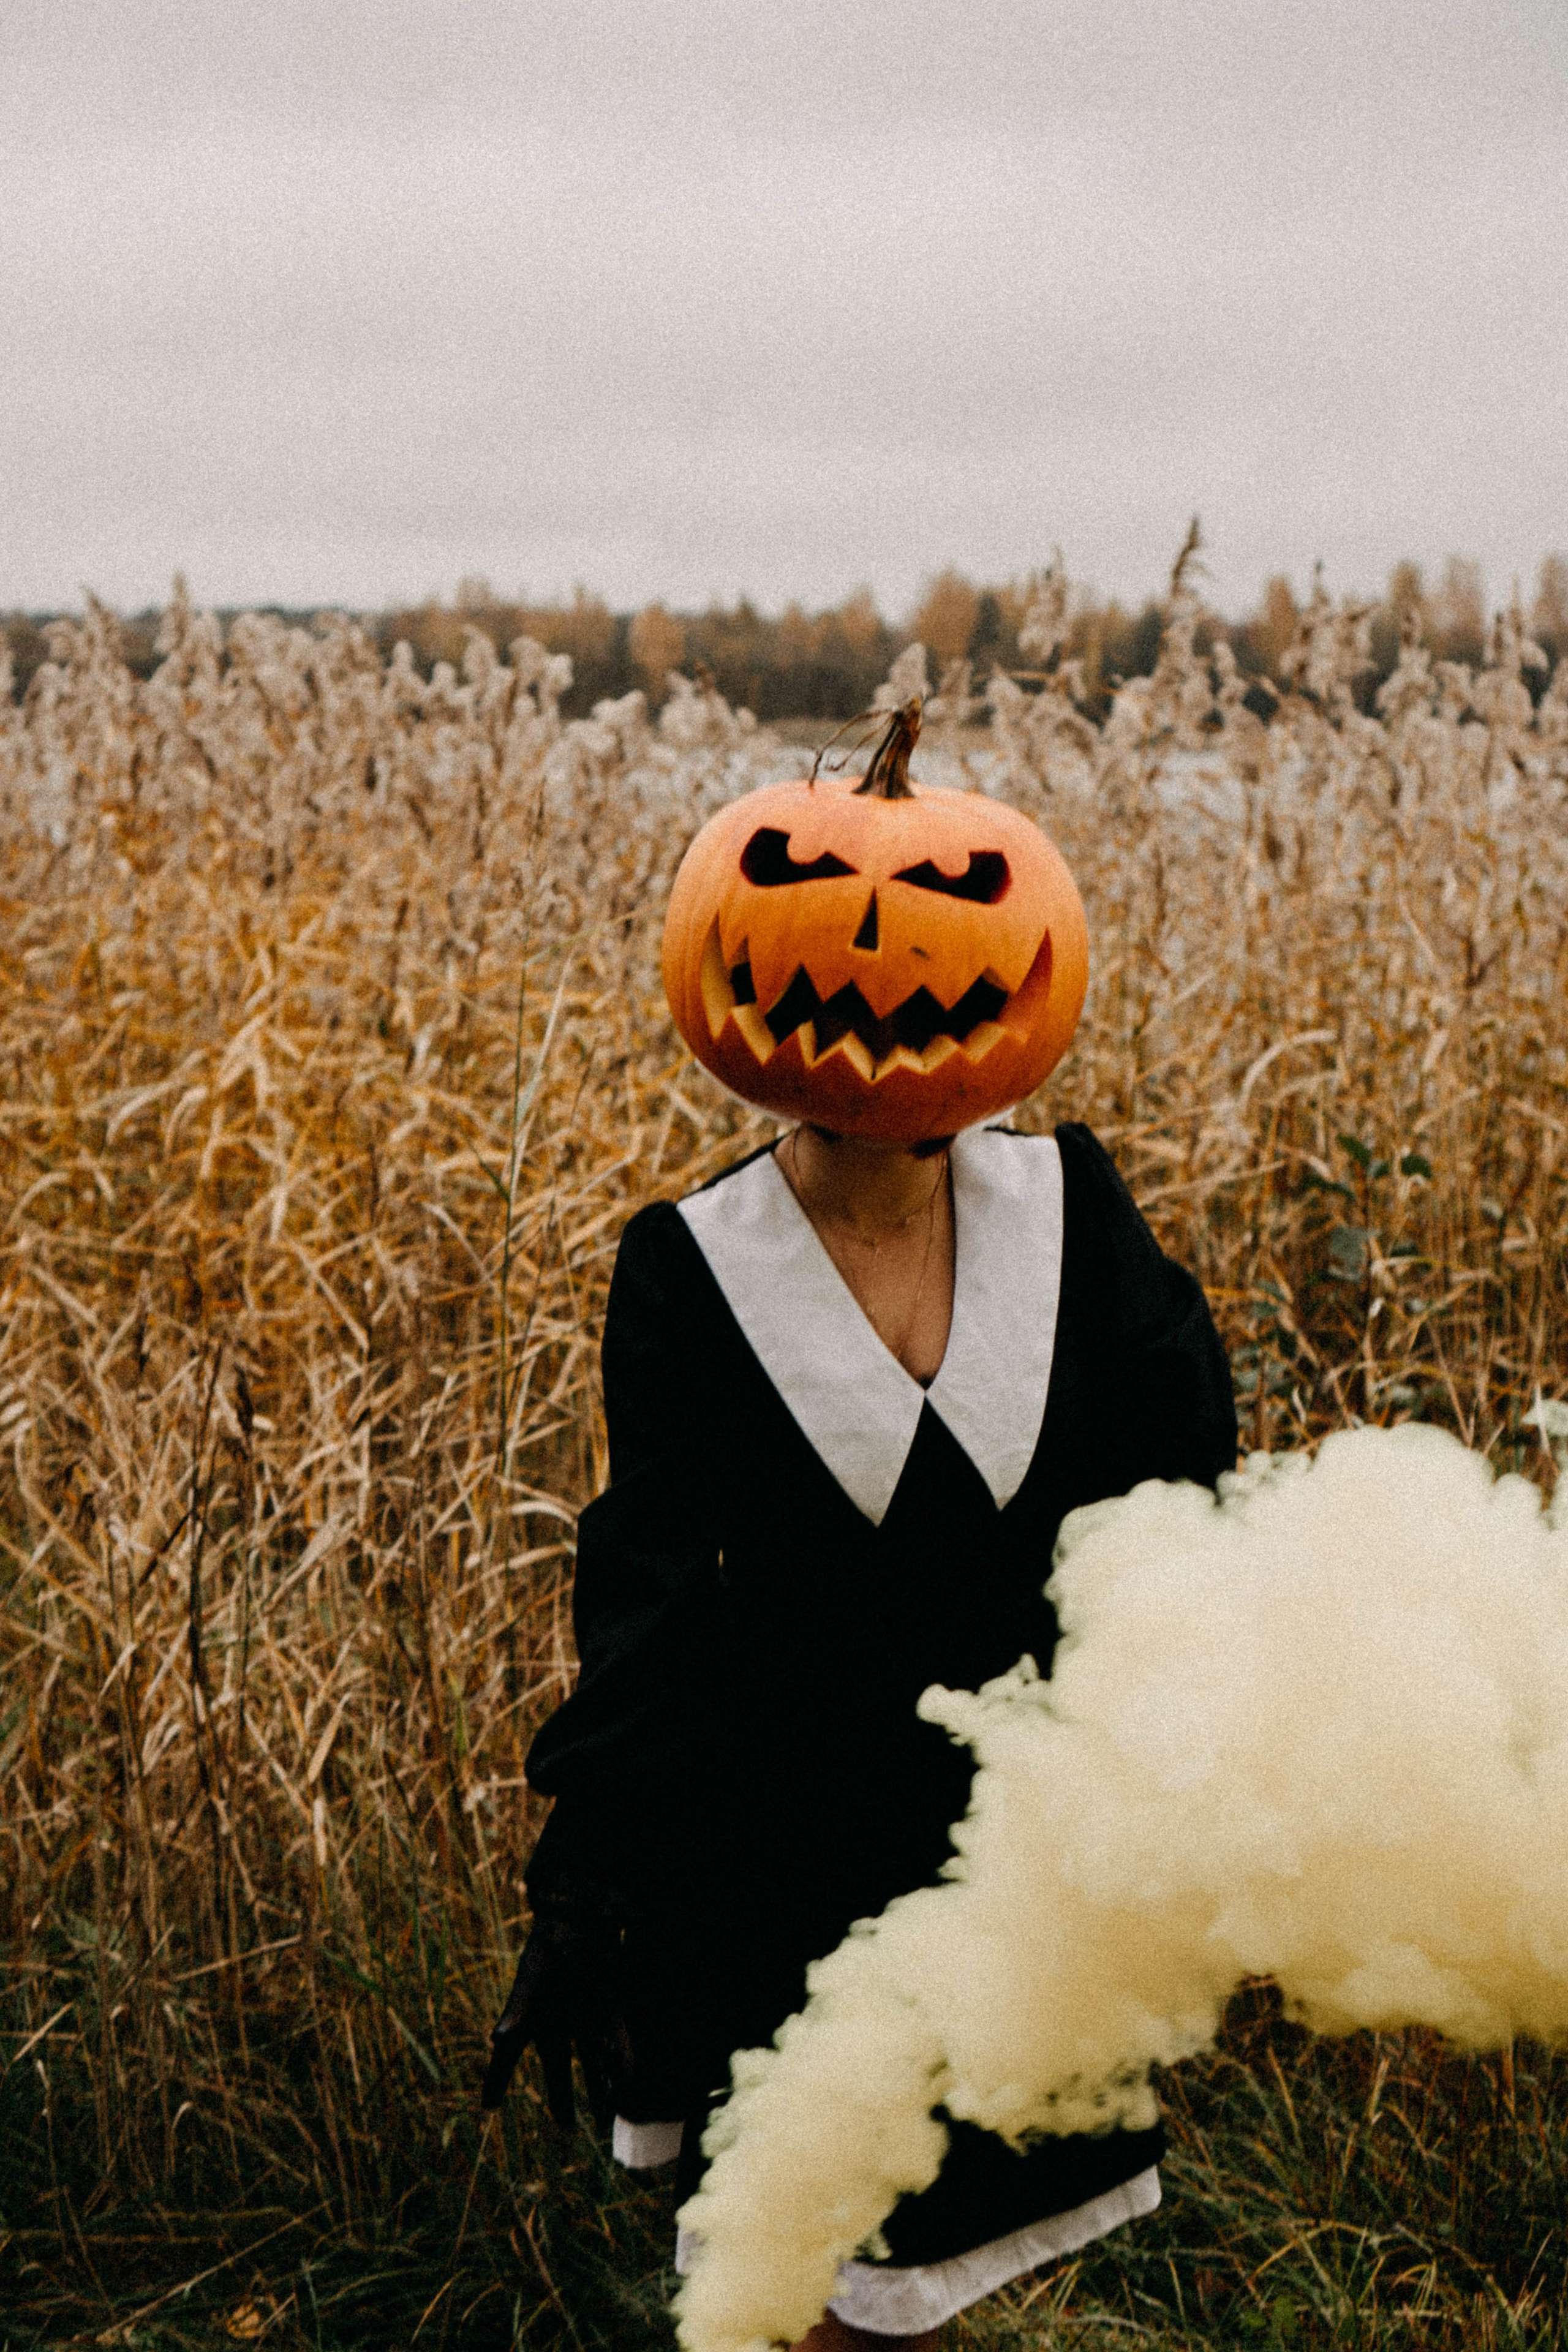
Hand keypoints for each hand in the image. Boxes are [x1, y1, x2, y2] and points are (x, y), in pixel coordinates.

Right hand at [480, 1893, 632, 2126]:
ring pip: (589, 2057)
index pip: (508, 2055)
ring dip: (597, 2083)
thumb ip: (519, 2009)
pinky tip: (630, 2078)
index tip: (487, 2106)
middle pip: (555, 2065)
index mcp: (531, 2013)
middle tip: (565, 2126)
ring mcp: (584, 2011)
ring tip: (605, 2111)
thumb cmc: (551, 1942)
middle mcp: (557, 2017)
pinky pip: (615, 2037)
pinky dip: (622, 2058)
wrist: (584, 1910)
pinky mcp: (609, 2002)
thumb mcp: (533, 1976)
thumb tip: (497, 2039)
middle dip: (561, 2095)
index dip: (497, 2079)